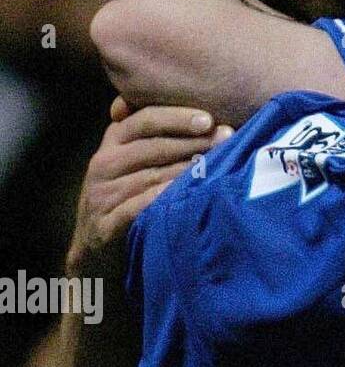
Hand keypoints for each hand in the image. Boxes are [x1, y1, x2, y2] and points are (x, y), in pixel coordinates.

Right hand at [67, 99, 231, 274]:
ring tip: (217, 166)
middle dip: (193, 141)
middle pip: (152, 146)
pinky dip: (162, 199)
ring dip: (187, 170)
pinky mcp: (103, 225)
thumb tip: (209, 117)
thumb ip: (161, 135)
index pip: (144, 119)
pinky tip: (187, 195)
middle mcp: (104, 163)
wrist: (97, 249)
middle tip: (226, 138)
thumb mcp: (140, 160)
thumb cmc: (131, 195)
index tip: (209, 119)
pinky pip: (137, 207)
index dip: (177, 117)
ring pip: (151, 176)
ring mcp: (101, 195)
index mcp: (114, 141)